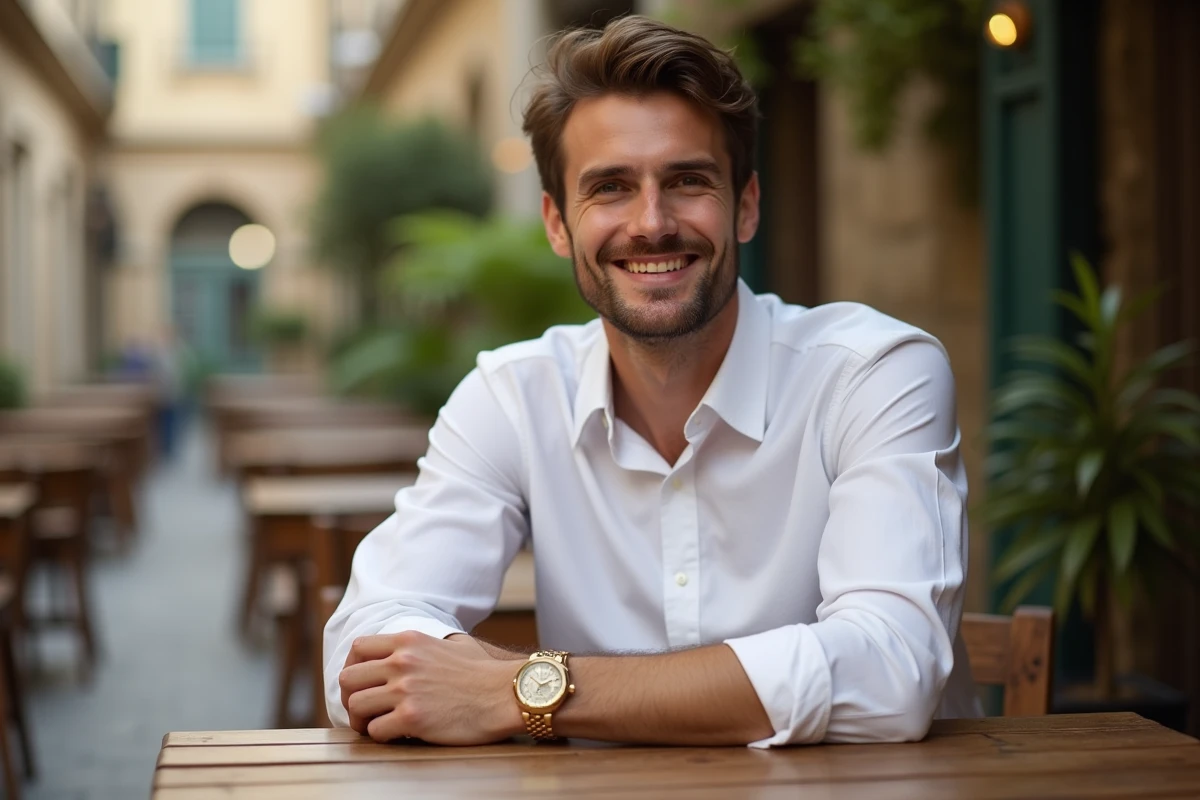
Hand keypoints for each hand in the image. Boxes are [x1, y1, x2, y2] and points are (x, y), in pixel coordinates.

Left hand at [338, 630, 523, 744]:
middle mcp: (402, 662)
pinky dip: (383, 737)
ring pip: (356, 706)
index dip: (353, 667)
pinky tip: (399, 735)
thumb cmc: (482, 673)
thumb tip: (410, 652)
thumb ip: (424, 645)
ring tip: (378, 726)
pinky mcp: (412, 718)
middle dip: (351, 698)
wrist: (504, 694)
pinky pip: (375, 731)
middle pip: (348, 679)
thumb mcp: (451, 643)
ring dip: (363, 721)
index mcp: (409, 640)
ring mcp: (405, 690)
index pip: (358, 647)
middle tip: (365, 710)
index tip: (362, 683)